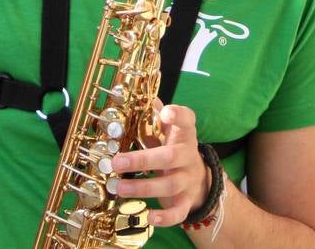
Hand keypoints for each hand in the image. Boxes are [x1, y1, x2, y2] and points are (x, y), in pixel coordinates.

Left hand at [109, 103, 210, 227]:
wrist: (198, 178)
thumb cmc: (174, 148)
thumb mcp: (168, 132)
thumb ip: (153, 117)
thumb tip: (137, 97)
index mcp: (184, 135)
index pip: (187, 120)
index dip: (178, 115)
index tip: (165, 113)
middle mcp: (188, 156)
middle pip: (169, 157)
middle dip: (142, 160)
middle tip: (117, 162)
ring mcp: (188, 180)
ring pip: (169, 185)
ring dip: (142, 188)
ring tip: (119, 188)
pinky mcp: (186, 201)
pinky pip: (179, 212)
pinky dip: (166, 217)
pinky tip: (149, 217)